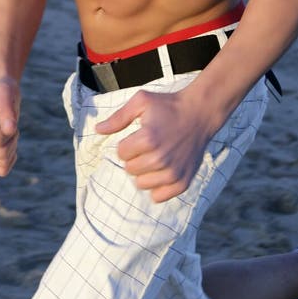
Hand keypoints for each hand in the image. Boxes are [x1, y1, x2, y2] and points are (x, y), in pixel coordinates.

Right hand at [0, 77, 19, 176]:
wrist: (1, 96)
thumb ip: (7, 110)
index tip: (8, 118)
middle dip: (12, 139)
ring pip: (2, 162)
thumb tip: (10, 130)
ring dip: (12, 147)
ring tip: (6, 131)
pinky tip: (7, 143)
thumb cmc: (3, 92)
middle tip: (9, 123)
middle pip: (1, 153)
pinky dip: (10, 158)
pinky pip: (2, 170)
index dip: (10, 131)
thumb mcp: (6, 93)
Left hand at [96, 88, 216, 202]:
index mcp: (148, 138)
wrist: (199, 114)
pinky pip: (159, 197)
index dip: (127, 144)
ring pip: (141, 184)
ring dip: (144, 173)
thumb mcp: (141, 101)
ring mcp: (173, 172)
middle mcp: (161, 158)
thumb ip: (118, 117)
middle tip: (148, 146)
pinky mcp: (183, 181)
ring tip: (155, 158)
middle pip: (130, 169)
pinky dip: (157, 187)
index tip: (139, 136)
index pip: (121, 153)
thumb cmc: (169, 106)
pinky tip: (161, 172)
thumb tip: (98, 129)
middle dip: (135, 158)